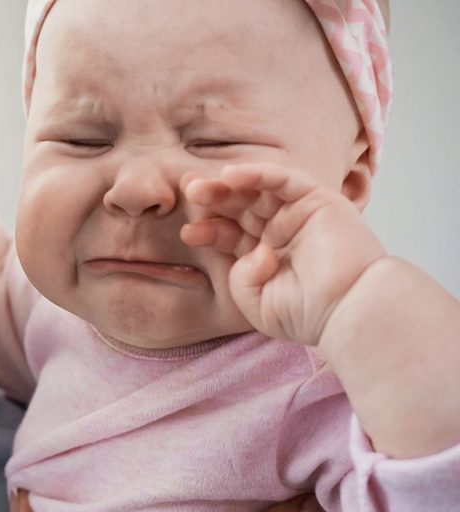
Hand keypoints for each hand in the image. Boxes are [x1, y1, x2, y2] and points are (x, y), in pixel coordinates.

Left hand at [181, 163, 385, 345]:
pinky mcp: (318, 200)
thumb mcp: (256, 302)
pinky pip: (283, 179)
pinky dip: (257, 174)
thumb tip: (251, 251)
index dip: (208, 229)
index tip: (188, 232)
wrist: (349, 311)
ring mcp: (299, 215)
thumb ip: (239, 278)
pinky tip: (230, 176)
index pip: (230, 234)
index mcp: (265, 256)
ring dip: (227, 184)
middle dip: (212, 199)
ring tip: (199, 187)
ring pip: (257, 190)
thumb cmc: (308, 314)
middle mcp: (281, 232)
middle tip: (187, 193)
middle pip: (240, 207)